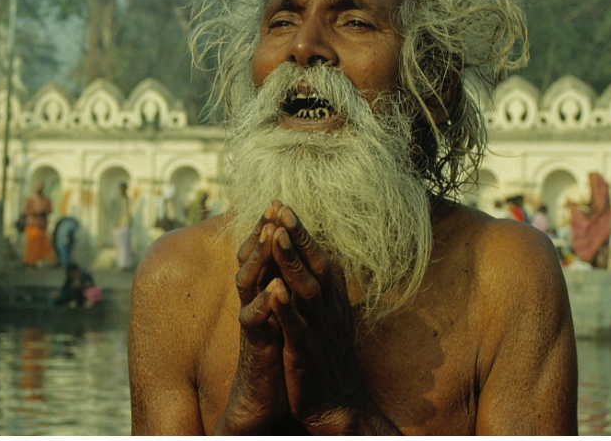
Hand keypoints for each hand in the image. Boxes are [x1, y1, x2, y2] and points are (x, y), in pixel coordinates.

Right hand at [217, 202, 294, 434]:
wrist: (266, 400)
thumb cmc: (277, 355)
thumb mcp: (284, 316)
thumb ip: (285, 289)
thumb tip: (296, 263)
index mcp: (262, 293)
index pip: (262, 254)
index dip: (269, 229)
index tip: (280, 203)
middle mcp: (252, 302)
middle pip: (250, 259)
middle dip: (261, 232)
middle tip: (272, 207)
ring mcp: (251, 322)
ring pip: (248, 283)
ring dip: (259, 258)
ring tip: (270, 235)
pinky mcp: (254, 345)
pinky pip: (255, 321)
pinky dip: (264, 304)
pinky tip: (276, 288)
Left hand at [267, 203, 368, 433]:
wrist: (336, 405)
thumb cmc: (326, 355)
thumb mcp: (325, 315)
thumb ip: (317, 286)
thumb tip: (307, 254)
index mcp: (332, 300)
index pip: (319, 257)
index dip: (302, 231)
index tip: (284, 205)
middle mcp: (329, 310)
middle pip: (315, 265)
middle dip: (297, 235)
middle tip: (280, 206)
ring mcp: (318, 331)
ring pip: (306, 291)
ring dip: (291, 262)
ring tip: (275, 235)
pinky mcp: (305, 355)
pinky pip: (296, 329)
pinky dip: (286, 310)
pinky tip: (273, 291)